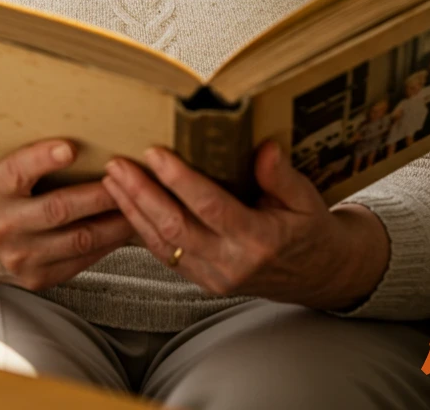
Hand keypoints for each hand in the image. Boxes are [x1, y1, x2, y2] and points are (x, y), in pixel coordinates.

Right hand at [0, 139, 132, 296]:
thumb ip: (24, 159)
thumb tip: (75, 131)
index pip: (16, 171)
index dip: (43, 159)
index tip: (70, 146)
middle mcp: (1, 225)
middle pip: (57, 208)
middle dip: (99, 192)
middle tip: (130, 174)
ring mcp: (19, 257)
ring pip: (78, 238)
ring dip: (114, 220)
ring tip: (140, 202)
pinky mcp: (36, 278)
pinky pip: (79, 261)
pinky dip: (106, 243)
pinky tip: (125, 227)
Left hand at [101, 142, 389, 311]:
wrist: (317, 275)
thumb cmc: (310, 230)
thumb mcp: (307, 199)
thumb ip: (282, 176)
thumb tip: (264, 148)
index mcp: (259, 240)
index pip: (210, 207)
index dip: (179, 180)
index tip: (154, 153)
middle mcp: (232, 264)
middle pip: (175, 227)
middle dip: (141, 194)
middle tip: (117, 164)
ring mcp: (214, 277)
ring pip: (163, 244)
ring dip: (133, 211)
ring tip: (112, 180)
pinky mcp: (203, 281)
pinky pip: (165, 255)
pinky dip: (141, 230)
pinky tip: (125, 206)